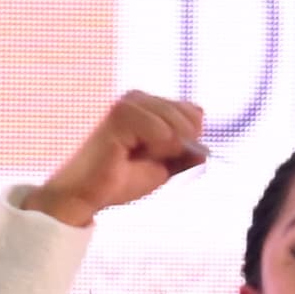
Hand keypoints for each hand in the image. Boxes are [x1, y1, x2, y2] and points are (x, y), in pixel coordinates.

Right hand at [28, 92, 211, 227]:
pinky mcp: (121, 114)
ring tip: (135, 155)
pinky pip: (161, 131)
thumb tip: (205, 151)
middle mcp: (140, 98)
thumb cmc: (121, 180)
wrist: (89, 195)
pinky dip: (154, 148)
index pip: (194, 111)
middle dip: (180, 145)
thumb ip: (184, 157)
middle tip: (147, 157)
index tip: (165, 155)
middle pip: (191, 115)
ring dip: (164, 149)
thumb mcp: (163, 169)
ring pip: (177, 123)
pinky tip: (130, 153)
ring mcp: (130, 103)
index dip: (191, 138)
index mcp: (151, 106)